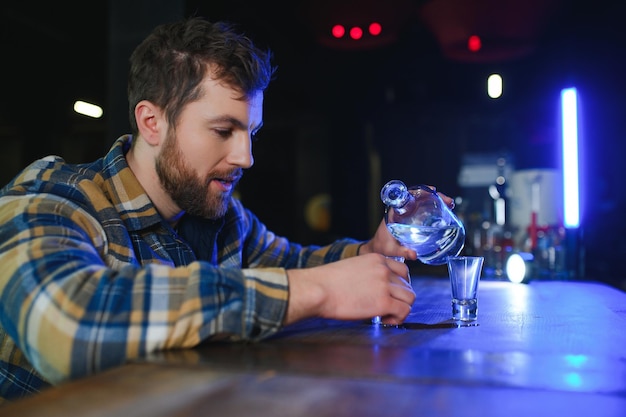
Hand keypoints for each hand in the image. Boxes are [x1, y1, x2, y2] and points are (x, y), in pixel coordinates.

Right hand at [284, 253, 414, 325]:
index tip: (391, 294)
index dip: (399, 285)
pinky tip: (385, 320)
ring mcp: (385, 285)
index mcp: (376, 259)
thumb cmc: (326, 282)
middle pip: (407, 286)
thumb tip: (374, 290)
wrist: (318, 290)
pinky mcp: (383, 302)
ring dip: (401, 309)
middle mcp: (384, 270)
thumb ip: (368, 274)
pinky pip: (404, 311)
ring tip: (386, 315)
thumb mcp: (352, 268)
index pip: (402, 271)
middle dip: (399, 298)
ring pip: (409, 298)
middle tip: (387, 308)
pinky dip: (398, 319)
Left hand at [359, 187, 454, 258]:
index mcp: (394, 212)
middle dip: (435, 197)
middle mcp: (402, 211)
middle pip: (419, 197)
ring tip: (450, 205)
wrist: (379, 249)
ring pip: (424, 203)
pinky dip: (436, 210)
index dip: (420, 191)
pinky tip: (446, 214)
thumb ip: (402, 252)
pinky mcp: (413, 220)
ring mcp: (409, 214)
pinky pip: (425, 211)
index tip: (431, 191)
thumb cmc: (382, 247)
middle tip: (448, 202)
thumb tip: (414, 254)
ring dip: (437, 202)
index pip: (407, 196)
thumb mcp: (391, 249)